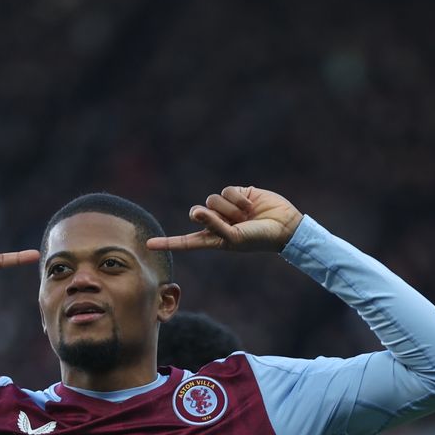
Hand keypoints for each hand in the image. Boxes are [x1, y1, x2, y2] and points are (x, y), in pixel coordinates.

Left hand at [148, 186, 304, 253]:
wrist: (284, 226)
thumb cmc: (259, 238)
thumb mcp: (234, 238)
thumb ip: (214, 226)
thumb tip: (195, 210)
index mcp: (214, 240)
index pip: (187, 242)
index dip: (168, 242)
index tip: (149, 244)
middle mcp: (217, 223)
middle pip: (198, 213)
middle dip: (211, 215)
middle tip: (232, 220)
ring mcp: (226, 208)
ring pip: (212, 200)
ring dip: (229, 208)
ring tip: (246, 215)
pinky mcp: (237, 193)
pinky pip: (226, 190)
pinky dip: (238, 198)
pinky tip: (251, 204)